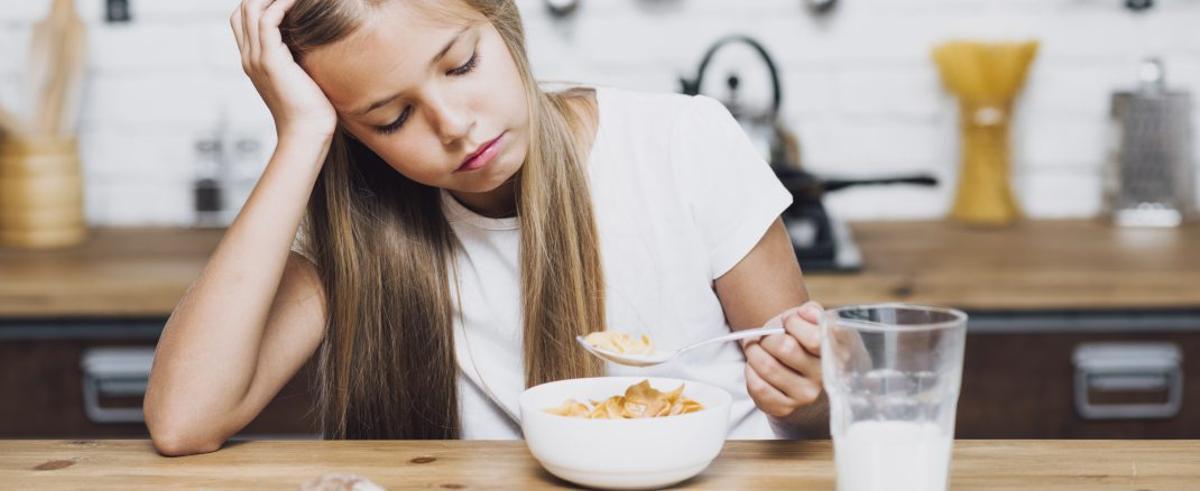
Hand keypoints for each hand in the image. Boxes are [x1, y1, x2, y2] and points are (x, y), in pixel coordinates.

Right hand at [231, 0, 336, 139]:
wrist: (307, 133)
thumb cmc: (311, 110)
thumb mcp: (300, 76)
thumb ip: (296, 58)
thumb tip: (310, 41)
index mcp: (253, 61)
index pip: (242, 20)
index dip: (260, 3)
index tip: (285, 0)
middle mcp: (249, 57)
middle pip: (242, 10)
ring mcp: (256, 58)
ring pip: (251, 9)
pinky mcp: (270, 61)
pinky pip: (267, 20)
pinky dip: (281, 4)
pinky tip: (298, 1)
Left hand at [741, 301, 823, 424]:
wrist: (805, 385)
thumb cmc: (805, 346)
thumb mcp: (814, 324)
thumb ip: (812, 312)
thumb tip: (804, 312)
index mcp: (836, 352)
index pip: (814, 337)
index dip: (793, 322)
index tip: (787, 321)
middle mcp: (824, 377)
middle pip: (785, 348)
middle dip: (767, 336)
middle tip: (763, 336)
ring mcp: (806, 396)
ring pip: (767, 366)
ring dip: (753, 352)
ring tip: (755, 349)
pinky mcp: (786, 409)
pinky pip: (758, 387)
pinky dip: (750, 372)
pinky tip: (755, 368)